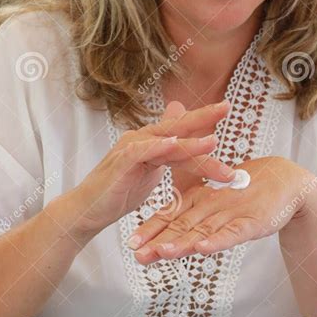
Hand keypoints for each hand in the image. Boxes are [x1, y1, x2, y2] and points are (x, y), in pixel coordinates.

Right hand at [67, 99, 235, 238]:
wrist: (89, 209)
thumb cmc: (119, 191)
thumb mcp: (152, 170)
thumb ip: (169, 153)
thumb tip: (183, 132)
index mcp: (152, 141)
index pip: (182, 129)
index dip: (204, 119)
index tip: (227, 109)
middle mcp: (142, 139)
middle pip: (177, 127)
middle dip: (203, 118)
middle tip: (227, 107)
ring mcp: (130, 149)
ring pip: (165, 141)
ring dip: (189, 142)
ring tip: (213, 140)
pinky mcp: (120, 163)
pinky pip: (140, 152)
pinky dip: (156, 147)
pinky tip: (172, 144)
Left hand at [127, 156, 315, 262]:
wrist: (286, 180)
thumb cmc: (248, 189)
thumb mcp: (218, 199)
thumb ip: (197, 209)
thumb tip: (174, 227)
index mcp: (202, 197)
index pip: (173, 215)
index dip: (152, 229)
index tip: (132, 243)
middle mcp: (212, 205)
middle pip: (182, 225)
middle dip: (158, 240)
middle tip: (137, 253)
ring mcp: (231, 214)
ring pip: (203, 230)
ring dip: (182, 242)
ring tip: (162, 252)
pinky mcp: (251, 222)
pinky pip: (231, 233)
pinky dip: (217, 241)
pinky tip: (202, 249)